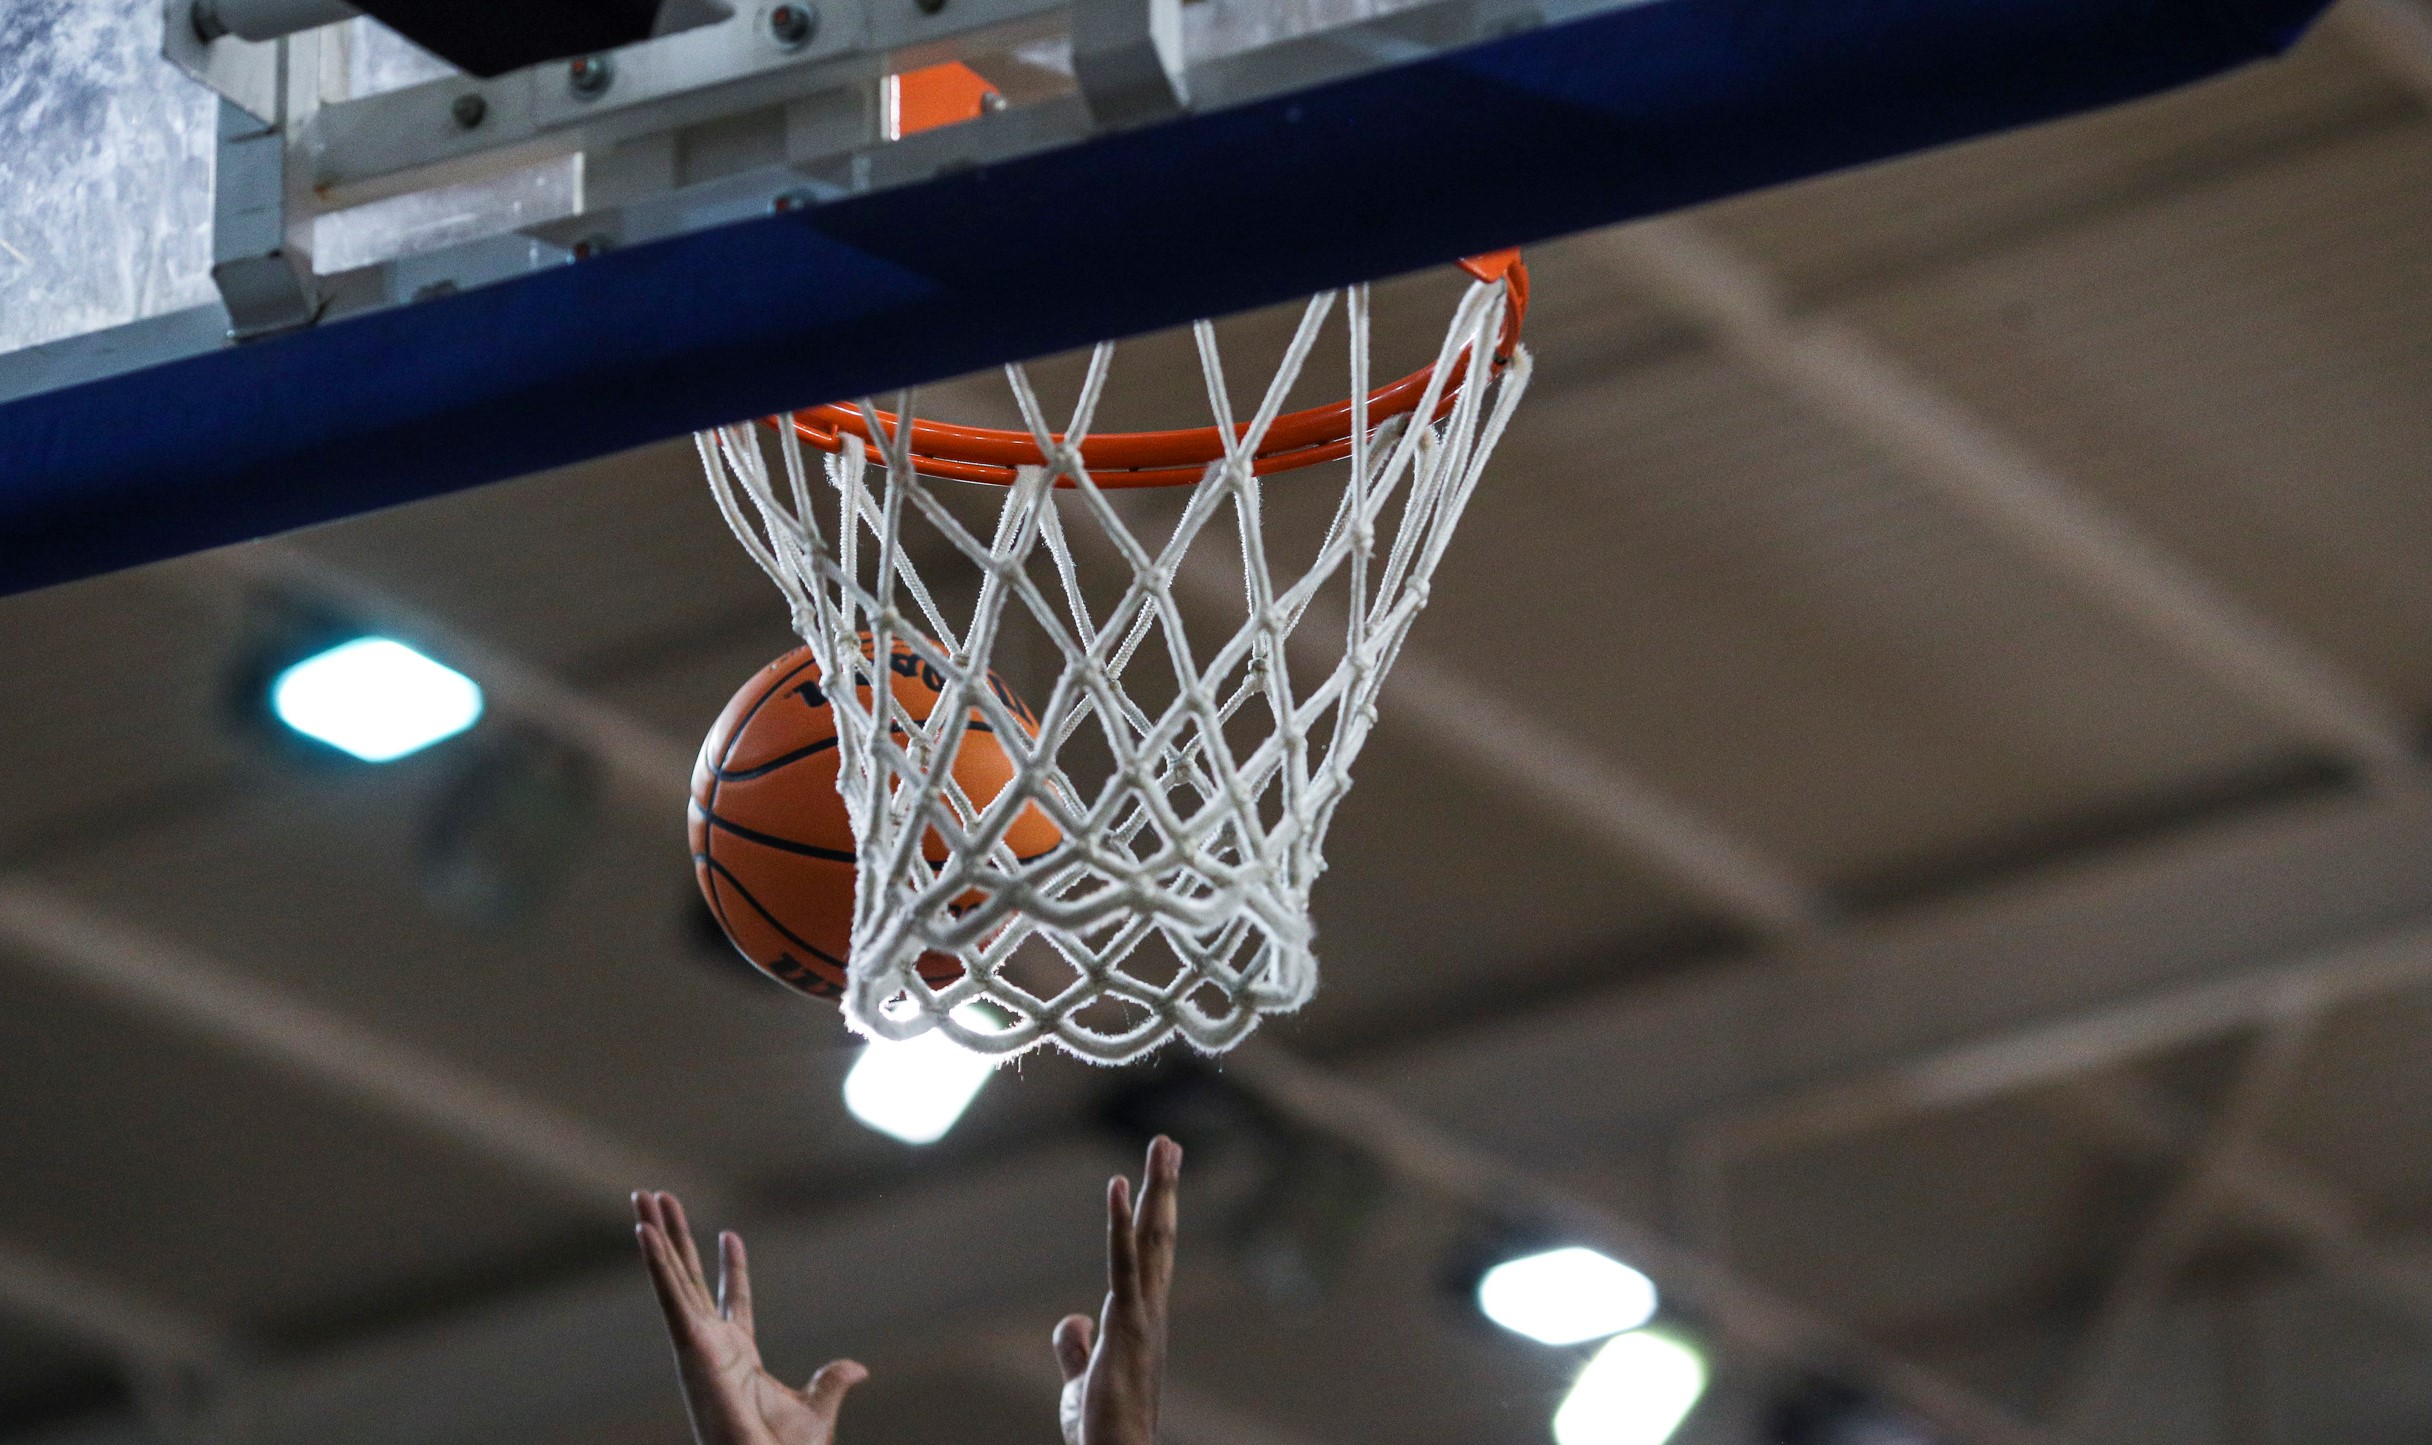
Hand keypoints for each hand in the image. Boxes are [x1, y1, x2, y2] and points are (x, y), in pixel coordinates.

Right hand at [634, 1191, 867, 1444]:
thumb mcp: (816, 1409)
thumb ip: (831, 1381)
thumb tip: (858, 1369)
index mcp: (739, 1355)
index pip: (734, 1301)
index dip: (732, 1268)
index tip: (729, 1234)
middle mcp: (711, 1344)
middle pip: (690, 1278)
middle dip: (676, 1239)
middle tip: (660, 1199)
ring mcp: (696, 1343)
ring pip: (672, 1277)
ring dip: (656, 1236)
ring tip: (643, 1195)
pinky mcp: (689, 1346)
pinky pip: (670, 1297)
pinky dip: (655, 1264)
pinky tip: (644, 1232)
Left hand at [1053, 1136, 1182, 1444]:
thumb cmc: (1104, 1431)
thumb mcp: (1082, 1382)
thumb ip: (1077, 1349)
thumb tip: (1073, 1320)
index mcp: (1140, 1321)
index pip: (1148, 1257)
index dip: (1152, 1215)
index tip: (1158, 1176)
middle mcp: (1150, 1313)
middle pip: (1158, 1238)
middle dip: (1164, 1189)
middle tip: (1168, 1144)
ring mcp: (1143, 1318)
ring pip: (1151, 1242)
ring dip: (1158, 1190)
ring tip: (1162, 1147)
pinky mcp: (1127, 1327)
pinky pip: (1124, 1264)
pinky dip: (1121, 1222)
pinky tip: (1118, 1184)